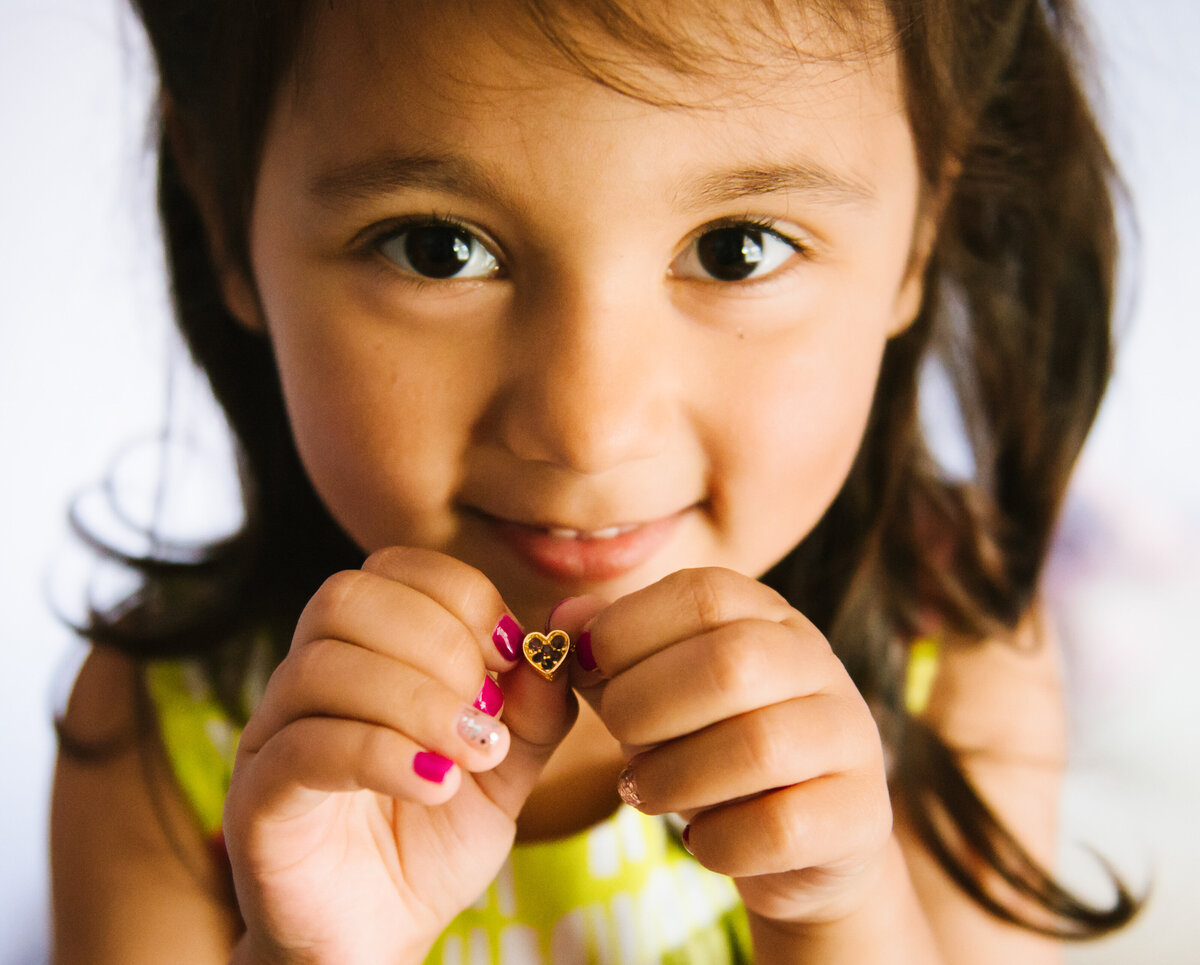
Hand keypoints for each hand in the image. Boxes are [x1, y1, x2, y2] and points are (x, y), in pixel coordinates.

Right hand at [223, 548, 576, 964]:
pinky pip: (307, 748)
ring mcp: (273, 735)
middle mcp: (308, 678)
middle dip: (437, 642)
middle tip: (489, 710)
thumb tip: (566, 625)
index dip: (463, 597)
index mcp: (364, 650)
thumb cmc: (433, 837)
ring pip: (323, 667)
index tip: (512, 655)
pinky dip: (385, 755)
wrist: (376, 935)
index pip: (396, 568)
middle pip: (345, 597)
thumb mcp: (506, 766)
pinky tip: (437, 785)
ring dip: (418, 703)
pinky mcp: (258, 799)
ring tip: (474, 754)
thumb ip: (536, 702)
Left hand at [566, 567, 892, 927]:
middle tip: (619, 739)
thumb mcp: (655, 690)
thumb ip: (608, 655)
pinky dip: (718, 840)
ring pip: (758, 748)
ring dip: (674, 777)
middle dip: (646, 707)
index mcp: (765, 613)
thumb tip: (563, 618)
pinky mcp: (860, 814)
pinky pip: (782, 828)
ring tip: (643, 791)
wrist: (799, 840)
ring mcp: (850, 735)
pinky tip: (700, 840)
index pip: (701, 593)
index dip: (627, 631)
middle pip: (731, 664)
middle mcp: (818, 661)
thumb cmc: (710, 745)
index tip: (589, 672)